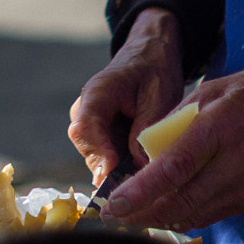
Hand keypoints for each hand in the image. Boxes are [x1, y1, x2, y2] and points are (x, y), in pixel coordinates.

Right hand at [69, 9, 184, 183]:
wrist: (150, 56)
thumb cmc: (154, 70)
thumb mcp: (159, 94)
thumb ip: (146, 127)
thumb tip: (139, 165)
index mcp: (97, 93)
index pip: (84, 128)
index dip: (97, 152)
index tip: (113, 170)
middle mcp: (86, 111)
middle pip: (88, 149)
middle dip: (110, 170)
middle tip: (135, 187)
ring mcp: (91, 126)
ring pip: (98, 158)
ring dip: (118, 172)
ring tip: (144, 184)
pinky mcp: (102, 136)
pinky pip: (107, 158)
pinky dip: (123, 168)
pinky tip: (143, 176)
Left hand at [99, 59, 243, 230]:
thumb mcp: (215, 89)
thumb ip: (179, 118)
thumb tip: (148, 145)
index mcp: (221, 127)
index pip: (175, 168)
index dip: (141, 191)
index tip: (113, 204)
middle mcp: (235, 163)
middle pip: (181, 201)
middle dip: (141, 214)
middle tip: (111, 218)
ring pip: (195, 214)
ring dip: (160, 219)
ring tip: (131, 218)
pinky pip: (212, 214)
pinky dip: (185, 216)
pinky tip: (166, 212)